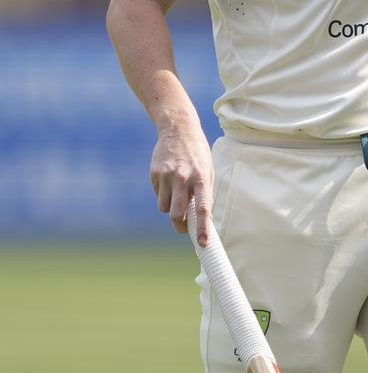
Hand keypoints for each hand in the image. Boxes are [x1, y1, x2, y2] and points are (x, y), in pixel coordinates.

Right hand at [150, 118, 213, 246]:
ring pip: (164, 208)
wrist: (178, 129)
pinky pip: (158, 195)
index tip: (204, 244)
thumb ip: (205, 193)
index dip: (202, 229)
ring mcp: (167, 176)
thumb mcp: (208, 170)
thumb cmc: (197, 153)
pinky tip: (169, 181)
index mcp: (201, 177)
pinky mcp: (154, 174)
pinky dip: (163, 195)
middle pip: (177, 215)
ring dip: (171, 208)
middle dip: (180, 226)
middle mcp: (183, 178)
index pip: (203, 209)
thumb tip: (205, 219)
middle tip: (184, 227)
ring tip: (177, 194)